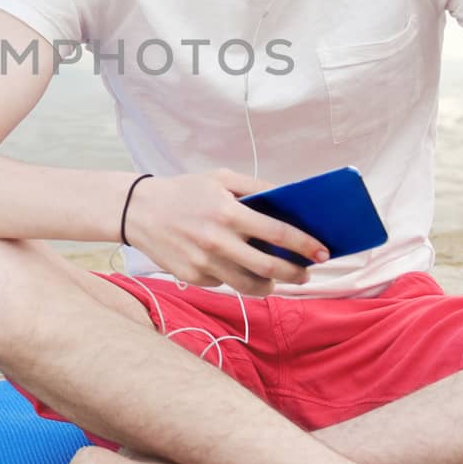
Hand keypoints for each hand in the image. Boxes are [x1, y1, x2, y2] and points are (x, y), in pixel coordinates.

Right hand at [122, 167, 331, 296]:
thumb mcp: (220, 178)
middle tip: (306, 272)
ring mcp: (204, 263)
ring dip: (271, 284)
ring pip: (249, 285)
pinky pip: (226, 284)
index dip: (305, 244)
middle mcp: (217, 241)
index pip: (277, 232)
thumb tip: (290, 200)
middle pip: (269, 266)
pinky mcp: (193, 277)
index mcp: (227, 212)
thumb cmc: (185, 191)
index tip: (323, 252)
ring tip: (278, 277)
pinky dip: (239, 279)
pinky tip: (240, 268)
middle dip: (295, 272)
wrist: (138, 210)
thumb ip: (256, 187)